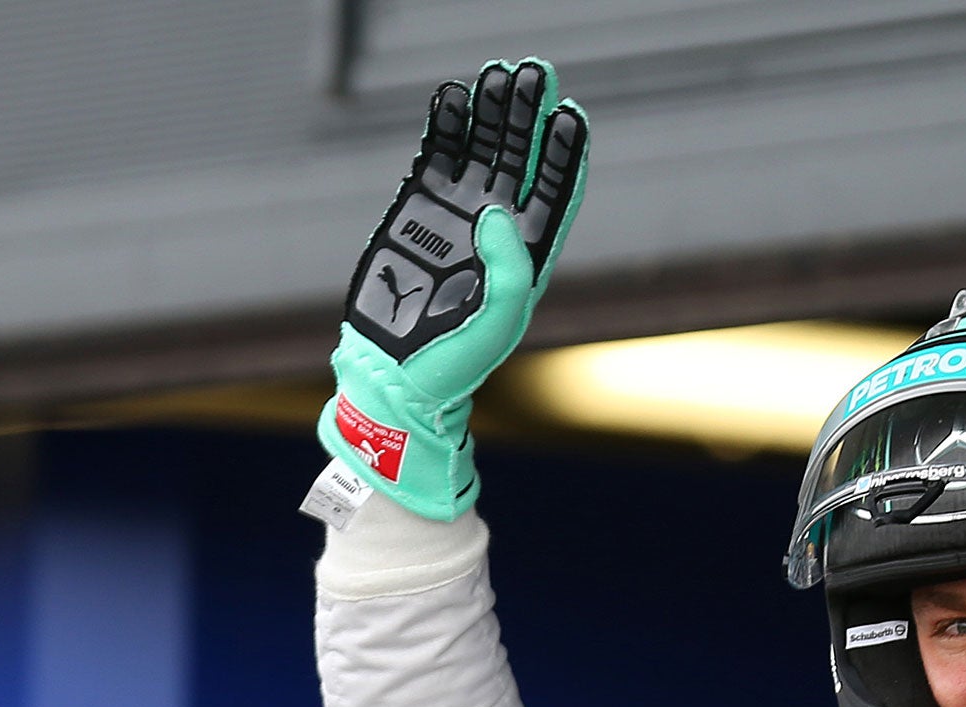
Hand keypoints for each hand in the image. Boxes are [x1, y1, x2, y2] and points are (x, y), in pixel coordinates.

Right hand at [318, 58, 588, 519]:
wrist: (395, 375)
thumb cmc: (456, 362)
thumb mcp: (498, 323)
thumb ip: (509, 271)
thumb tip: (499, 212)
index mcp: (528, 256)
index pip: (555, 191)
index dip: (564, 152)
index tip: (570, 114)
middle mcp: (496, 232)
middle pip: (520, 159)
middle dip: (527, 116)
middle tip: (532, 72)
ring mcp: (456, 219)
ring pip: (480, 152)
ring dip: (490, 114)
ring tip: (497, 75)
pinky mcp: (416, 214)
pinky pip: (434, 160)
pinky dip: (444, 129)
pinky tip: (452, 97)